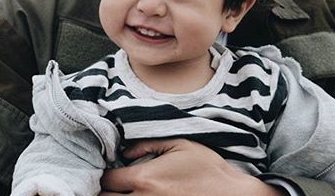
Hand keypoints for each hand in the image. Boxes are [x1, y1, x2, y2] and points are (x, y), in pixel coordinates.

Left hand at [99, 139, 283, 195]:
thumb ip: (148, 144)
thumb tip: (126, 152)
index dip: (103, 175)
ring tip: (118, 192)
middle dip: (103, 191)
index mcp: (145, 179)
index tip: (107, 170)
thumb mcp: (180, 144)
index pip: (107, 180)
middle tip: (108, 184)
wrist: (231, 195)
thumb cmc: (207, 169)